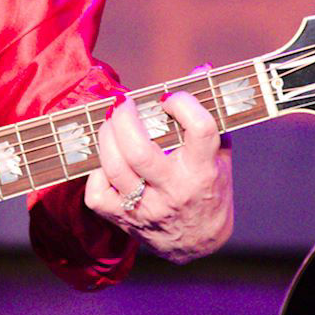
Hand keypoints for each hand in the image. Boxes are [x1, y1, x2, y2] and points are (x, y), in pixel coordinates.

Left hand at [84, 92, 233, 262]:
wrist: (197, 245)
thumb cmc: (208, 189)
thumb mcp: (218, 154)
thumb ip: (208, 113)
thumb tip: (200, 69)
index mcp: (203, 172)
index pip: (199, 131)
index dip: (184, 104)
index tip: (170, 97)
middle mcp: (175, 192)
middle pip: (140, 151)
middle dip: (125, 118)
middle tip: (123, 103)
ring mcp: (146, 209)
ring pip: (114, 168)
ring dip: (106, 136)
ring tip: (110, 123)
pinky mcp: (122, 219)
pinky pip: (96, 193)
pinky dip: (96, 172)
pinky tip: (107, 160)